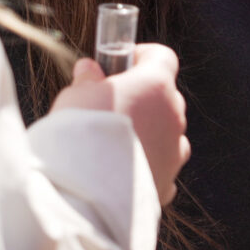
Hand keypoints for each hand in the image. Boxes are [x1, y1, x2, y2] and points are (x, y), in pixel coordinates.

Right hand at [54, 44, 189, 203]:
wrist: (85, 192)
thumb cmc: (79, 134)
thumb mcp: (75, 95)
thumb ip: (88, 80)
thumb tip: (89, 70)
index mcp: (155, 86)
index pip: (163, 57)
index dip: (141, 57)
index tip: (120, 65)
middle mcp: (173, 116)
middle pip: (165, 96)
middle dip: (141, 97)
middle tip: (110, 105)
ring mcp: (174, 151)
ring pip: (167, 133)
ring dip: (148, 132)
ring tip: (115, 142)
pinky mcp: (167, 181)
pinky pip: (162, 166)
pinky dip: (147, 165)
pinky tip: (122, 172)